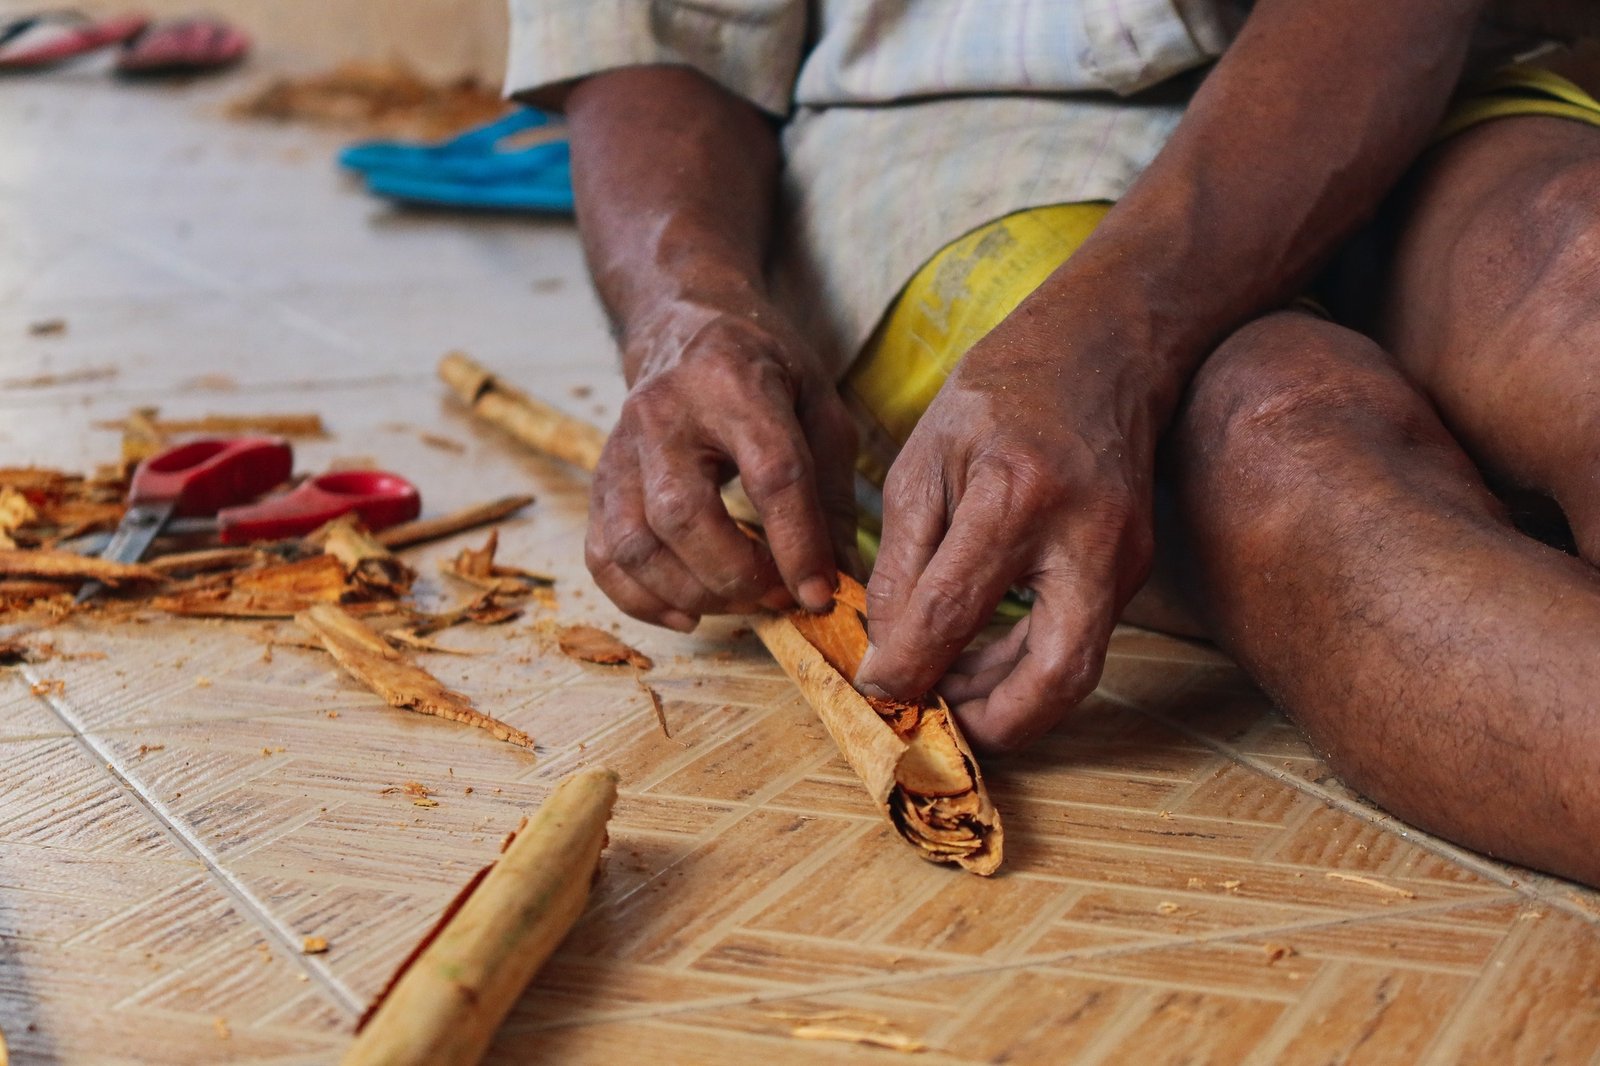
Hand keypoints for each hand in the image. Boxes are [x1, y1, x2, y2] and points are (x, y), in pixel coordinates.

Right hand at [586, 294, 858, 630]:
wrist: (683, 325)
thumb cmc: (763, 369)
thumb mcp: (818, 407)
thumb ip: (832, 493)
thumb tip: (846, 581)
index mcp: (733, 383)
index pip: (770, 474)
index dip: (797, 544)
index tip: (821, 594)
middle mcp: (664, 413)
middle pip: (683, 516)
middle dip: (736, 575)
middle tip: (777, 596)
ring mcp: (621, 448)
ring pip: (634, 544)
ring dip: (690, 593)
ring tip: (739, 602)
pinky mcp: (600, 480)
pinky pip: (603, 556)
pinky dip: (640, 600)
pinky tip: (688, 613)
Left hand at [854, 316, 1157, 750]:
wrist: (1100, 351)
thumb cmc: (997, 398)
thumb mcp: (922, 463)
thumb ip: (901, 565)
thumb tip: (888, 655)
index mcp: (1016, 494)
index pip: (955, 613)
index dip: (908, 668)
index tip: (875, 690)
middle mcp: (1085, 535)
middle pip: (1055, 675)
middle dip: (993, 724)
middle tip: (936, 723)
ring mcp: (1123, 557)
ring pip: (1076, 672)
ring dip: (1009, 700)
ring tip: (947, 692)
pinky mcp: (1133, 570)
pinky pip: (1080, 641)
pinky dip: (1028, 666)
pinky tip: (981, 660)